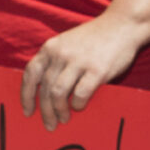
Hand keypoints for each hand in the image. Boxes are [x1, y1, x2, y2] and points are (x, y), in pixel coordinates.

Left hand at [21, 11, 145, 128]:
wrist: (122, 25)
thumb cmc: (95, 39)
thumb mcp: (67, 43)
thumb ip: (55, 61)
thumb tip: (45, 94)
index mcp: (50, 47)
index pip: (30, 74)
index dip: (26, 95)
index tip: (27, 111)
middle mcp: (61, 53)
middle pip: (45, 88)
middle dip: (45, 111)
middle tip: (50, 124)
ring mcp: (78, 61)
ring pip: (58, 93)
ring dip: (59, 110)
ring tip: (64, 118)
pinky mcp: (97, 70)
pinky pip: (80, 94)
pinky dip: (78, 104)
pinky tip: (80, 106)